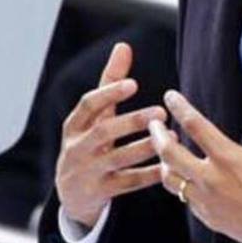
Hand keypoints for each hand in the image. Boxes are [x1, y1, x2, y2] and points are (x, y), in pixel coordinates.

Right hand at [55, 43, 167, 227]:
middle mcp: (76, 148)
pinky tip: (167, 167)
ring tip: (170, 136)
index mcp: (74, 125)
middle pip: (104, 132)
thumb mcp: (93, 117)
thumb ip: (109, 83)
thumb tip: (123, 46)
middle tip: (160, 111)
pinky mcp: (98, 193)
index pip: (88, 105)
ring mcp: (86, 173)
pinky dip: (147, 176)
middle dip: (132, 121)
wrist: (71, 196)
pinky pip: (126, 184)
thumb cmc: (88, 144)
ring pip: (116, 159)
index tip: (134, 84)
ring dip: (144, 147)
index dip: (109, 94)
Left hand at [148, 78, 241, 242]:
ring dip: (164, 162)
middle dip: (156, 135)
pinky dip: (179, 185)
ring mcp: (207, 202)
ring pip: (170, 179)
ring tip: (166, 150)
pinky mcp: (209, 219)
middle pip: (169, 153)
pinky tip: (184, 177)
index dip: (179, 106)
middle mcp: (212, 180)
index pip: (194, 125)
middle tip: (153, 123)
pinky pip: (184, 199)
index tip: (170, 95)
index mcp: (229, 158)